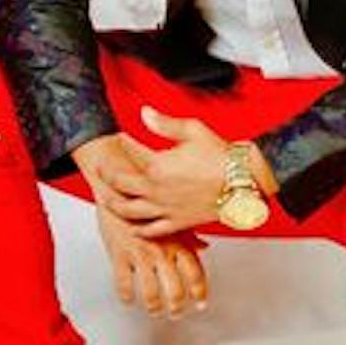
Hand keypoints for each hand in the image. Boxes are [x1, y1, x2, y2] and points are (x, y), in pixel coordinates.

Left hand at [91, 107, 274, 237]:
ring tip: (107, 199)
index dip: (120, 144)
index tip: (118, 137)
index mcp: (158, 167)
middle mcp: (156, 191)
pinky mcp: (178, 222)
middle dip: (106, 176)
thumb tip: (145, 114)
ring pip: (129, 212)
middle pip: (119, 187)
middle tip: (101, 169)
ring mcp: (166, 209)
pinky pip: (151, 230)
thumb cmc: (223, 158)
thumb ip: (164, 123)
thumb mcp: (193, 130)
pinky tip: (134, 227)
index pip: (129, 154)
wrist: (244, 182)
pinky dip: (138, 229)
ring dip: (114, 205)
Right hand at [95, 203, 208, 318]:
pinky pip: (124, 284)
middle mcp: (162, 250)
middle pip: (176, 290)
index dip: (200, 292)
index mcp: (178, 241)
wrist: (119, 187)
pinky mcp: (120, 255)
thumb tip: (205, 247)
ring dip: (155, 307)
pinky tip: (129, 300)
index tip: (201, 303)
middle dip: (178, 307)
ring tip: (156, 311)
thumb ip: (190, 236)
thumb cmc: (148, 200)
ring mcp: (140, 255)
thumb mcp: (173, 216)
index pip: (195, 273)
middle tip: (177, 313)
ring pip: (151, 293)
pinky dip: (127, 297)